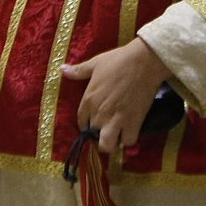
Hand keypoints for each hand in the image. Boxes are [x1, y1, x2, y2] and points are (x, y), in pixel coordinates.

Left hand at [60, 38, 172, 154]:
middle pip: (93, 137)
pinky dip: (129, 138)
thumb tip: (61, 69)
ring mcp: (116, 120)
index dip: (87, 125)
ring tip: (117, 135)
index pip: (81, 123)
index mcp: (88, 100)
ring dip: (111, 143)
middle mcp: (99, 114)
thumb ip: (78, 71)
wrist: (144, 61)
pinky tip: (130, 130)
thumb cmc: (119, 60)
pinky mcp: (133, 122)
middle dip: (98, 135)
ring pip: (107, 145)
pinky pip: (128, 141)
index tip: (94, 122)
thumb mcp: (95, 64)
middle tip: (106, 130)